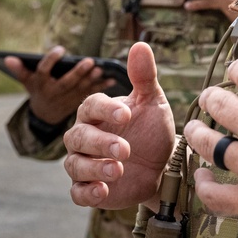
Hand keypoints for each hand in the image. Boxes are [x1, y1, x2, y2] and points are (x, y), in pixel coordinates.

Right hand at [5, 45, 112, 124]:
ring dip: (91, 80)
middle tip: (90, 61)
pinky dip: (101, 87)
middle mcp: (54, 93)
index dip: (51, 61)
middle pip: (66, 82)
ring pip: (79, 89)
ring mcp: (67, 100)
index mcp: (40, 85)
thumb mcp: (28, 81)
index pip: (43, 71)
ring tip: (100, 69)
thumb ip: (20, 69)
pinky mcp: (78, 103)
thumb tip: (7, 57)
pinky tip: (112, 80)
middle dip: (77, 72)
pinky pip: (91, 95)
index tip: (61, 49)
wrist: (46, 115)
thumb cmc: (38, 89)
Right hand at [63, 41, 175, 210]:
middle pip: (78, 137)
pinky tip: (103, 191)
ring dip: (94, 168)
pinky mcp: (88, 187)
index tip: (126, 115)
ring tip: (118, 169)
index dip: (106, 109)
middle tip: (124, 149)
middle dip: (100, 143)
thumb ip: (144, 76)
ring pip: (75, 164)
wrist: (162, 166)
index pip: (91, 105)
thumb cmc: (152, 130)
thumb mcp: (153, 102)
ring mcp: (84, 163)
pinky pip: (77, 192)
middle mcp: (85, 137)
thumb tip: (140, 45)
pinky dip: (87, 192)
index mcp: (98, 113)